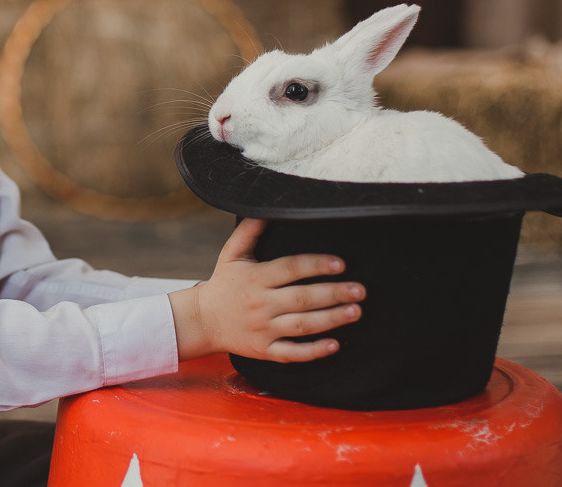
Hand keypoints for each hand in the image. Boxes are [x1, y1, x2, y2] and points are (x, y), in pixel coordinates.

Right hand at [168, 219, 363, 362]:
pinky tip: (335, 345)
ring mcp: (263, 329)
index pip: (290, 268)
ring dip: (331, 320)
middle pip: (302, 298)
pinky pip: (291, 353)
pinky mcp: (264, 350)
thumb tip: (266, 208)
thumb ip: (250, 231)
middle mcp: (260, 303)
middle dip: (333, 294)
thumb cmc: (223, 283)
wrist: (202, 320)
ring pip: (302, 325)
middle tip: (360, 290)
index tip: (341, 264)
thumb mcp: (231, 254)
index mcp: (255, 277)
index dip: (316, 265)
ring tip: (356, 312)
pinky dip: (313, 351)